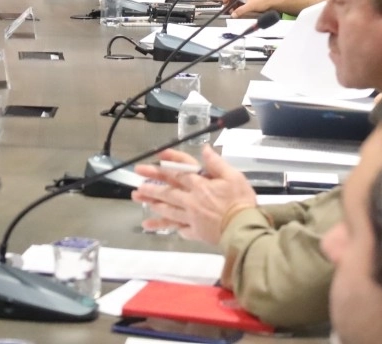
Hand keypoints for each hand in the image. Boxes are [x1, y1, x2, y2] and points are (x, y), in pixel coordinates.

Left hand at [132, 145, 255, 245]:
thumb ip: (217, 163)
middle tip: (136, 181)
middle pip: (168, 191)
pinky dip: (165, 226)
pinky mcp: (194, 232)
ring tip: (138, 198)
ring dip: (152, 203)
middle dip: (151, 185)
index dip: (168, 162)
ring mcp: (191, 217)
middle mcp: (191, 200)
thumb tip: (204, 149)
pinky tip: (153, 226)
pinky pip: (176, 228)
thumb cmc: (241, 202)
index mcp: (200, 185)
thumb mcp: (234, 177)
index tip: (156, 155)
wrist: (244, 230)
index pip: (180, 171)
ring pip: (167, 209)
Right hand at [230, 0, 277, 17]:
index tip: (225, 3)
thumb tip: (233, 15)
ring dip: (233, 6)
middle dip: (229, 2)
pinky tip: (239, 12)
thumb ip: (241, 11)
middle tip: (229, 9)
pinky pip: (241, 3)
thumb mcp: (251, 6)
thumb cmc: (264, 0)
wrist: (273, 1)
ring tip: (233, 12)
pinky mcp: (249, 0)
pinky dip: (238, 7)